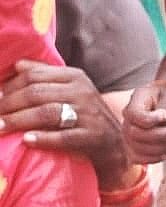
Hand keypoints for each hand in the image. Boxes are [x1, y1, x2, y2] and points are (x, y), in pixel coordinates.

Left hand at [0, 61, 131, 188]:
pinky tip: (26, 140)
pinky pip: (63, 136)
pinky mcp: (91, 136)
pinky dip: (43, 138)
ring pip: (47, 113)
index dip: (10, 86)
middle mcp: (82, 91)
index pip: (35, 76)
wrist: (115, 141)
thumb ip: (45, 76)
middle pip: (37, 93)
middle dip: (9, 105)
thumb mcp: (70, 89)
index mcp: (74, 76)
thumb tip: (17, 65)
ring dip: (18, 121)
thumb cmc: (85, 114)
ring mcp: (88, 114)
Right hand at [124, 80, 165, 163]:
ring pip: (138, 148)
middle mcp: (127, 122)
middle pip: (135, 134)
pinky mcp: (133, 150)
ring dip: (160, 148)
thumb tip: (163, 118)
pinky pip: (138, 159)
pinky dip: (153, 158)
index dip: (149, 118)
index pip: (134, 114)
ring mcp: (128, 137)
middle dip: (159, 135)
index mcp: (134, 103)